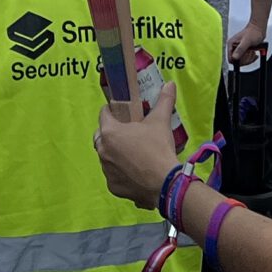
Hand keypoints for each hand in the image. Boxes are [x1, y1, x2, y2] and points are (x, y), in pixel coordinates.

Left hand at [94, 82, 177, 208]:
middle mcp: (103, 151)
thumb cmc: (158, 149)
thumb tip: (170, 84)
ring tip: (133, 152)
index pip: (103, 114)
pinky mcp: (113, 187)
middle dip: (111, 133)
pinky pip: (113, 175)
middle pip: (101, 136)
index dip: (111, 110)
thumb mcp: (161, 121)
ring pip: (106, 157)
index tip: (120, 111)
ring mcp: (106, 171)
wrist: (165, 184)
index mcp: (110, 132)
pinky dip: (121, 172)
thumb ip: (164, 100)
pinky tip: (135, 171)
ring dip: (115, 153)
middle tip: (127, 132)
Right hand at [226, 19, 266, 66]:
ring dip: (249, 59)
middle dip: (245, 59)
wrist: (259, 29)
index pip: (231, 59)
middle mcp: (233, 47)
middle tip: (250, 53)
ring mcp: (239, 49)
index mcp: (231, 44)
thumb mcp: (247, 41)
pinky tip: (254, 54)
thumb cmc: (253, 32)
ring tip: (252, 52)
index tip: (245, 57)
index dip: (238, 61)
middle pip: (237, 61)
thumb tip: (234, 57)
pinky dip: (251, 58)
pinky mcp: (244, 50)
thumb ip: (240, 49)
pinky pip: (246, 59)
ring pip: (242, 61)